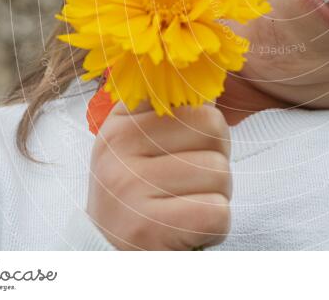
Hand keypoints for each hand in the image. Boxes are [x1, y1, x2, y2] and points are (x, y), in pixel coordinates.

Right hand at [86, 99, 231, 249]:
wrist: (108, 256)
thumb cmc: (141, 194)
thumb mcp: (144, 144)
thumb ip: (176, 109)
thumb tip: (213, 73)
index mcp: (121, 120)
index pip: (192, 97)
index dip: (206, 124)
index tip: (189, 147)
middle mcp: (118, 147)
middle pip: (214, 128)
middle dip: (217, 159)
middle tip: (190, 183)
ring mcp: (128, 187)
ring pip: (220, 172)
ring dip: (217, 196)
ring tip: (185, 207)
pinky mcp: (146, 228)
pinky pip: (218, 212)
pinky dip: (215, 226)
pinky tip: (188, 229)